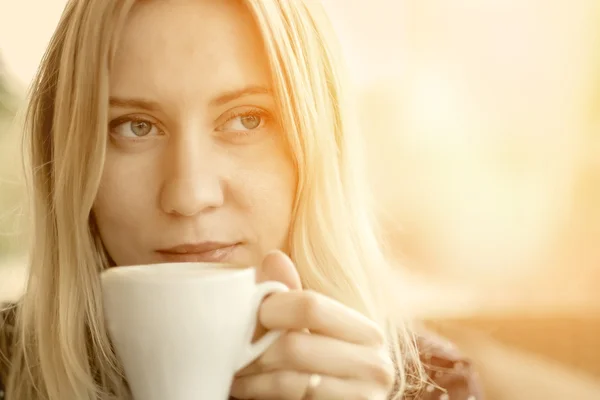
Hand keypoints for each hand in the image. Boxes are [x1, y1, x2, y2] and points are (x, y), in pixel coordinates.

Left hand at [230, 251, 394, 399]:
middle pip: (293, 346)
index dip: (271, 308)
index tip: (251, 313)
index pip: (311, 306)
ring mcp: (364, 398)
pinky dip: (259, 395)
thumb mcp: (311, 332)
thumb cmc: (321, 371)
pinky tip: (247, 390)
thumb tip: (274, 258)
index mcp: (368, 333)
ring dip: (251, 377)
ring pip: (287, 380)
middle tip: (230, 349)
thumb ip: (294, 299)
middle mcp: (376, 366)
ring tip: (234, 370)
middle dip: (253, 349)